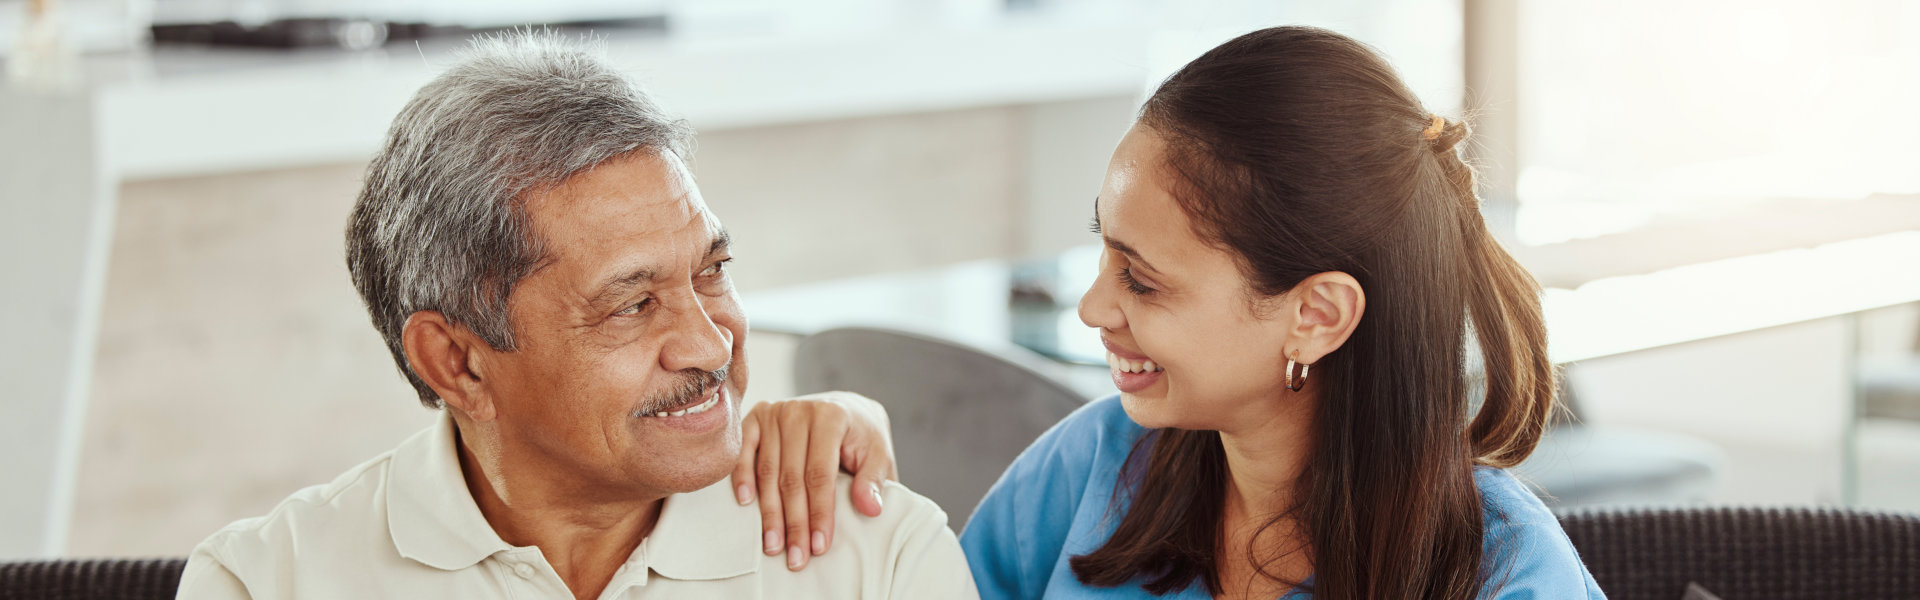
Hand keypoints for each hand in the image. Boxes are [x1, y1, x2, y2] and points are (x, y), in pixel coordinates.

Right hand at [731, 391, 896, 570]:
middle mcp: (799, 411)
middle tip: (795, 558)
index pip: (820, 474)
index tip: (819, 546)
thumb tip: (870, 509)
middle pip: (791, 477)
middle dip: (794, 522)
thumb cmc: (861, 438)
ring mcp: (775, 412)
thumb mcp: (878, 454)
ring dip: (769, 513)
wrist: (846, 409)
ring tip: (773, 546)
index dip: (819, 512)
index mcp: (832, 417)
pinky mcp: (757, 417)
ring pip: (767, 472)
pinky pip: (743, 451)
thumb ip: (874, 480)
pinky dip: (742, 477)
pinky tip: (746, 504)